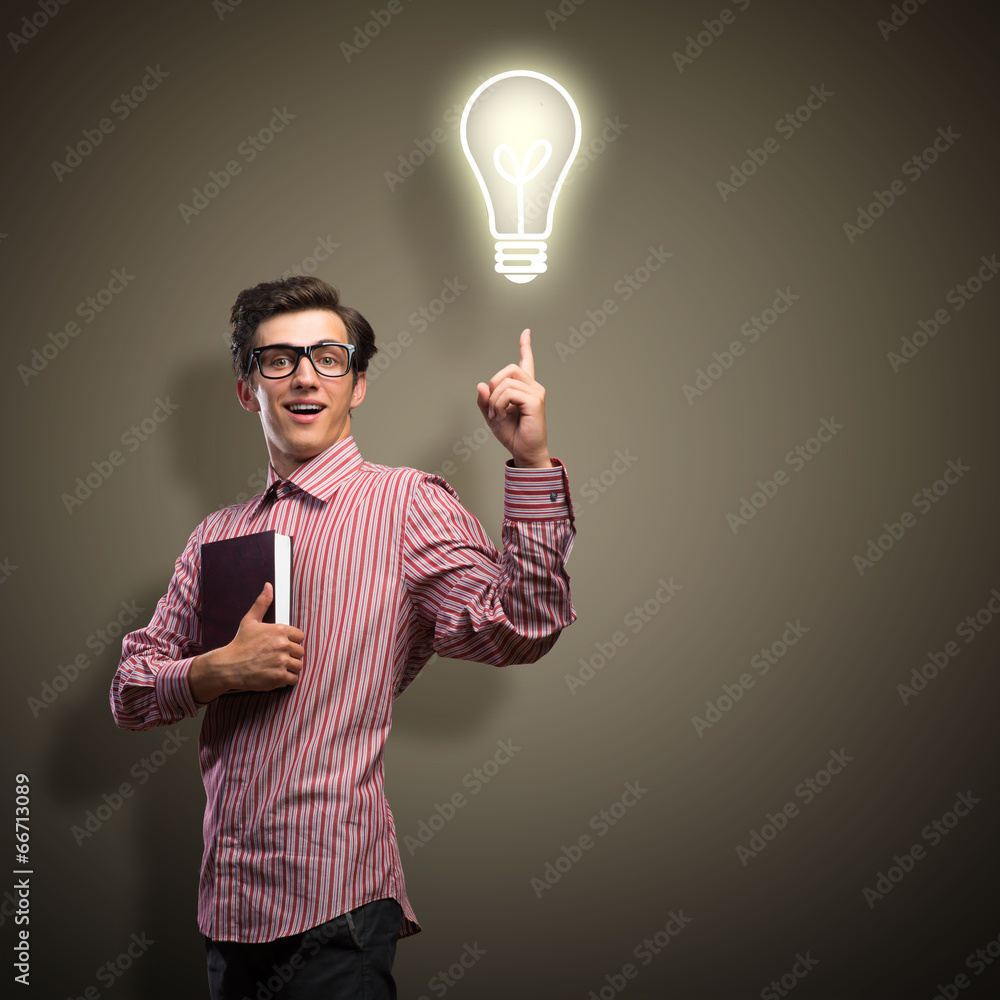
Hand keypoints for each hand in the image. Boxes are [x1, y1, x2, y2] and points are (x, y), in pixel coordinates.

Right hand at [188, 582, 304, 702]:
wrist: (228, 666)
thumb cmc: (240, 644)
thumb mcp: (250, 620)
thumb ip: (262, 603)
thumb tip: (268, 586)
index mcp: (279, 630)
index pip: (300, 636)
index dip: (291, 642)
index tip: (281, 646)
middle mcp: (283, 645)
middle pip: (300, 652)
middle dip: (291, 655)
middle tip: (277, 658)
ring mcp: (281, 662)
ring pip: (298, 665)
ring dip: (290, 668)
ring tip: (277, 667)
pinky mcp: (279, 677)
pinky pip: (294, 678)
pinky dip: (287, 679)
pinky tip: (277, 676)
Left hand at [476, 328, 551, 468]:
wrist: (524, 452)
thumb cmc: (512, 435)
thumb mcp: (491, 415)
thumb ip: (485, 400)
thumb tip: (481, 385)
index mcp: (524, 388)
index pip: (526, 362)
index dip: (525, 346)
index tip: (526, 332)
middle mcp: (533, 387)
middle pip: (509, 369)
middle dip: (493, 386)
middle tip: (492, 408)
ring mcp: (536, 393)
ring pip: (506, 382)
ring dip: (494, 400)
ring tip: (497, 416)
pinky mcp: (535, 401)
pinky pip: (509, 393)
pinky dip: (499, 405)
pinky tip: (502, 417)